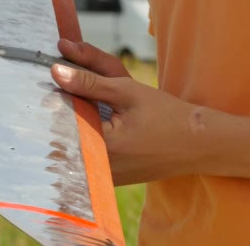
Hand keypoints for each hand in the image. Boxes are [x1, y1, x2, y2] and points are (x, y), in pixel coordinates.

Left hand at [53, 40, 204, 185]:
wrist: (198, 144)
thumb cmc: (165, 115)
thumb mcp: (127, 91)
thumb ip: (88, 82)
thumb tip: (55, 71)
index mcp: (101, 146)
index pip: (58, 121)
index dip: (52, 100)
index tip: (51, 84)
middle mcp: (97, 168)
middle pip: (61, 137)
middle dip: (58, 114)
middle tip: (64, 93)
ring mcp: (102, 178)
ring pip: (71, 149)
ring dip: (69, 128)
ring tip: (79, 110)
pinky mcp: (108, 180)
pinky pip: (84, 158)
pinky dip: (82, 140)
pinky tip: (88, 123)